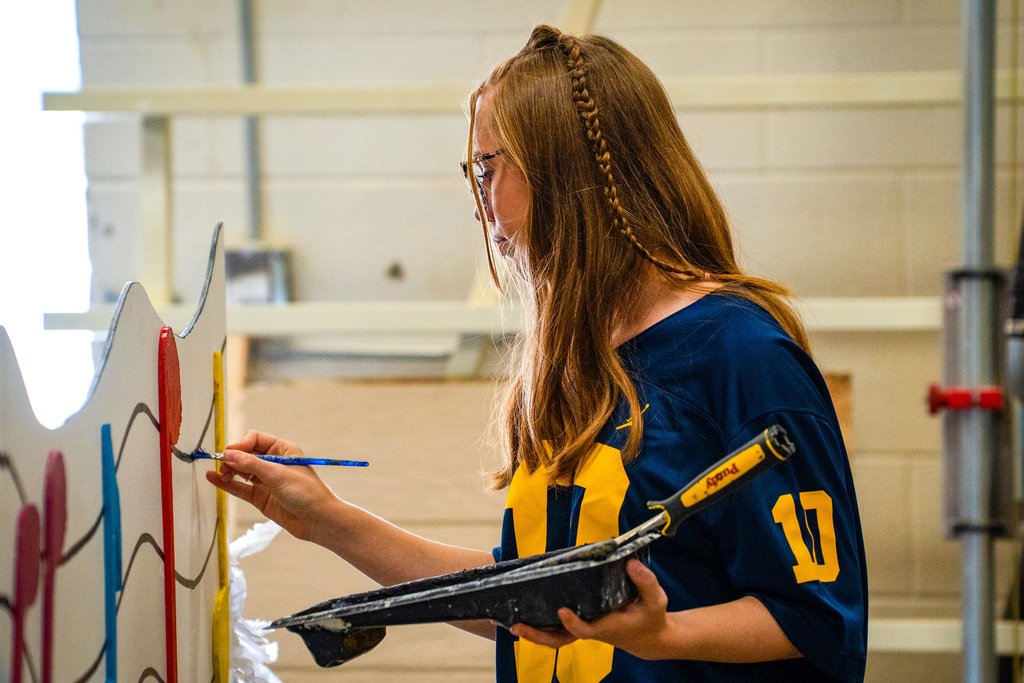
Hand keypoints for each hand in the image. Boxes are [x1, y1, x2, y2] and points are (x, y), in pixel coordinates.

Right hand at [205, 430, 338, 541]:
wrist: (318, 521)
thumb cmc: (306, 493)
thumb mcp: (278, 475)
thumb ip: (252, 465)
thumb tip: (229, 455)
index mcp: (283, 450)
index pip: (255, 439)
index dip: (241, 444)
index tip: (230, 453)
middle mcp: (273, 463)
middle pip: (245, 454)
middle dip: (233, 458)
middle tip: (223, 466)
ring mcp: (266, 480)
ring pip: (240, 471)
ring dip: (228, 471)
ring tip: (219, 474)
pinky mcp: (261, 497)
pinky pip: (240, 488)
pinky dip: (227, 484)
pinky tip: (213, 479)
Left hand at [509, 559, 670, 658]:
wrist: (648, 636)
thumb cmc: (650, 616)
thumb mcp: (657, 600)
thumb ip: (646, 582)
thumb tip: (631, 563)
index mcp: (607, 627)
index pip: (585, 630)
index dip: (573, 623)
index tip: (563, 611)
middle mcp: (590, 629)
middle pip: (559, 639)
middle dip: (537, 636)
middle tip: (515, 626)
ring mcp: (582, 628)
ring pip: (553, 636)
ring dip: (532, 631)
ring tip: (507, 621)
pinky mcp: (578, 623)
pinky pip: (555, 627)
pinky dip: (538, 622)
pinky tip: (519, 611)